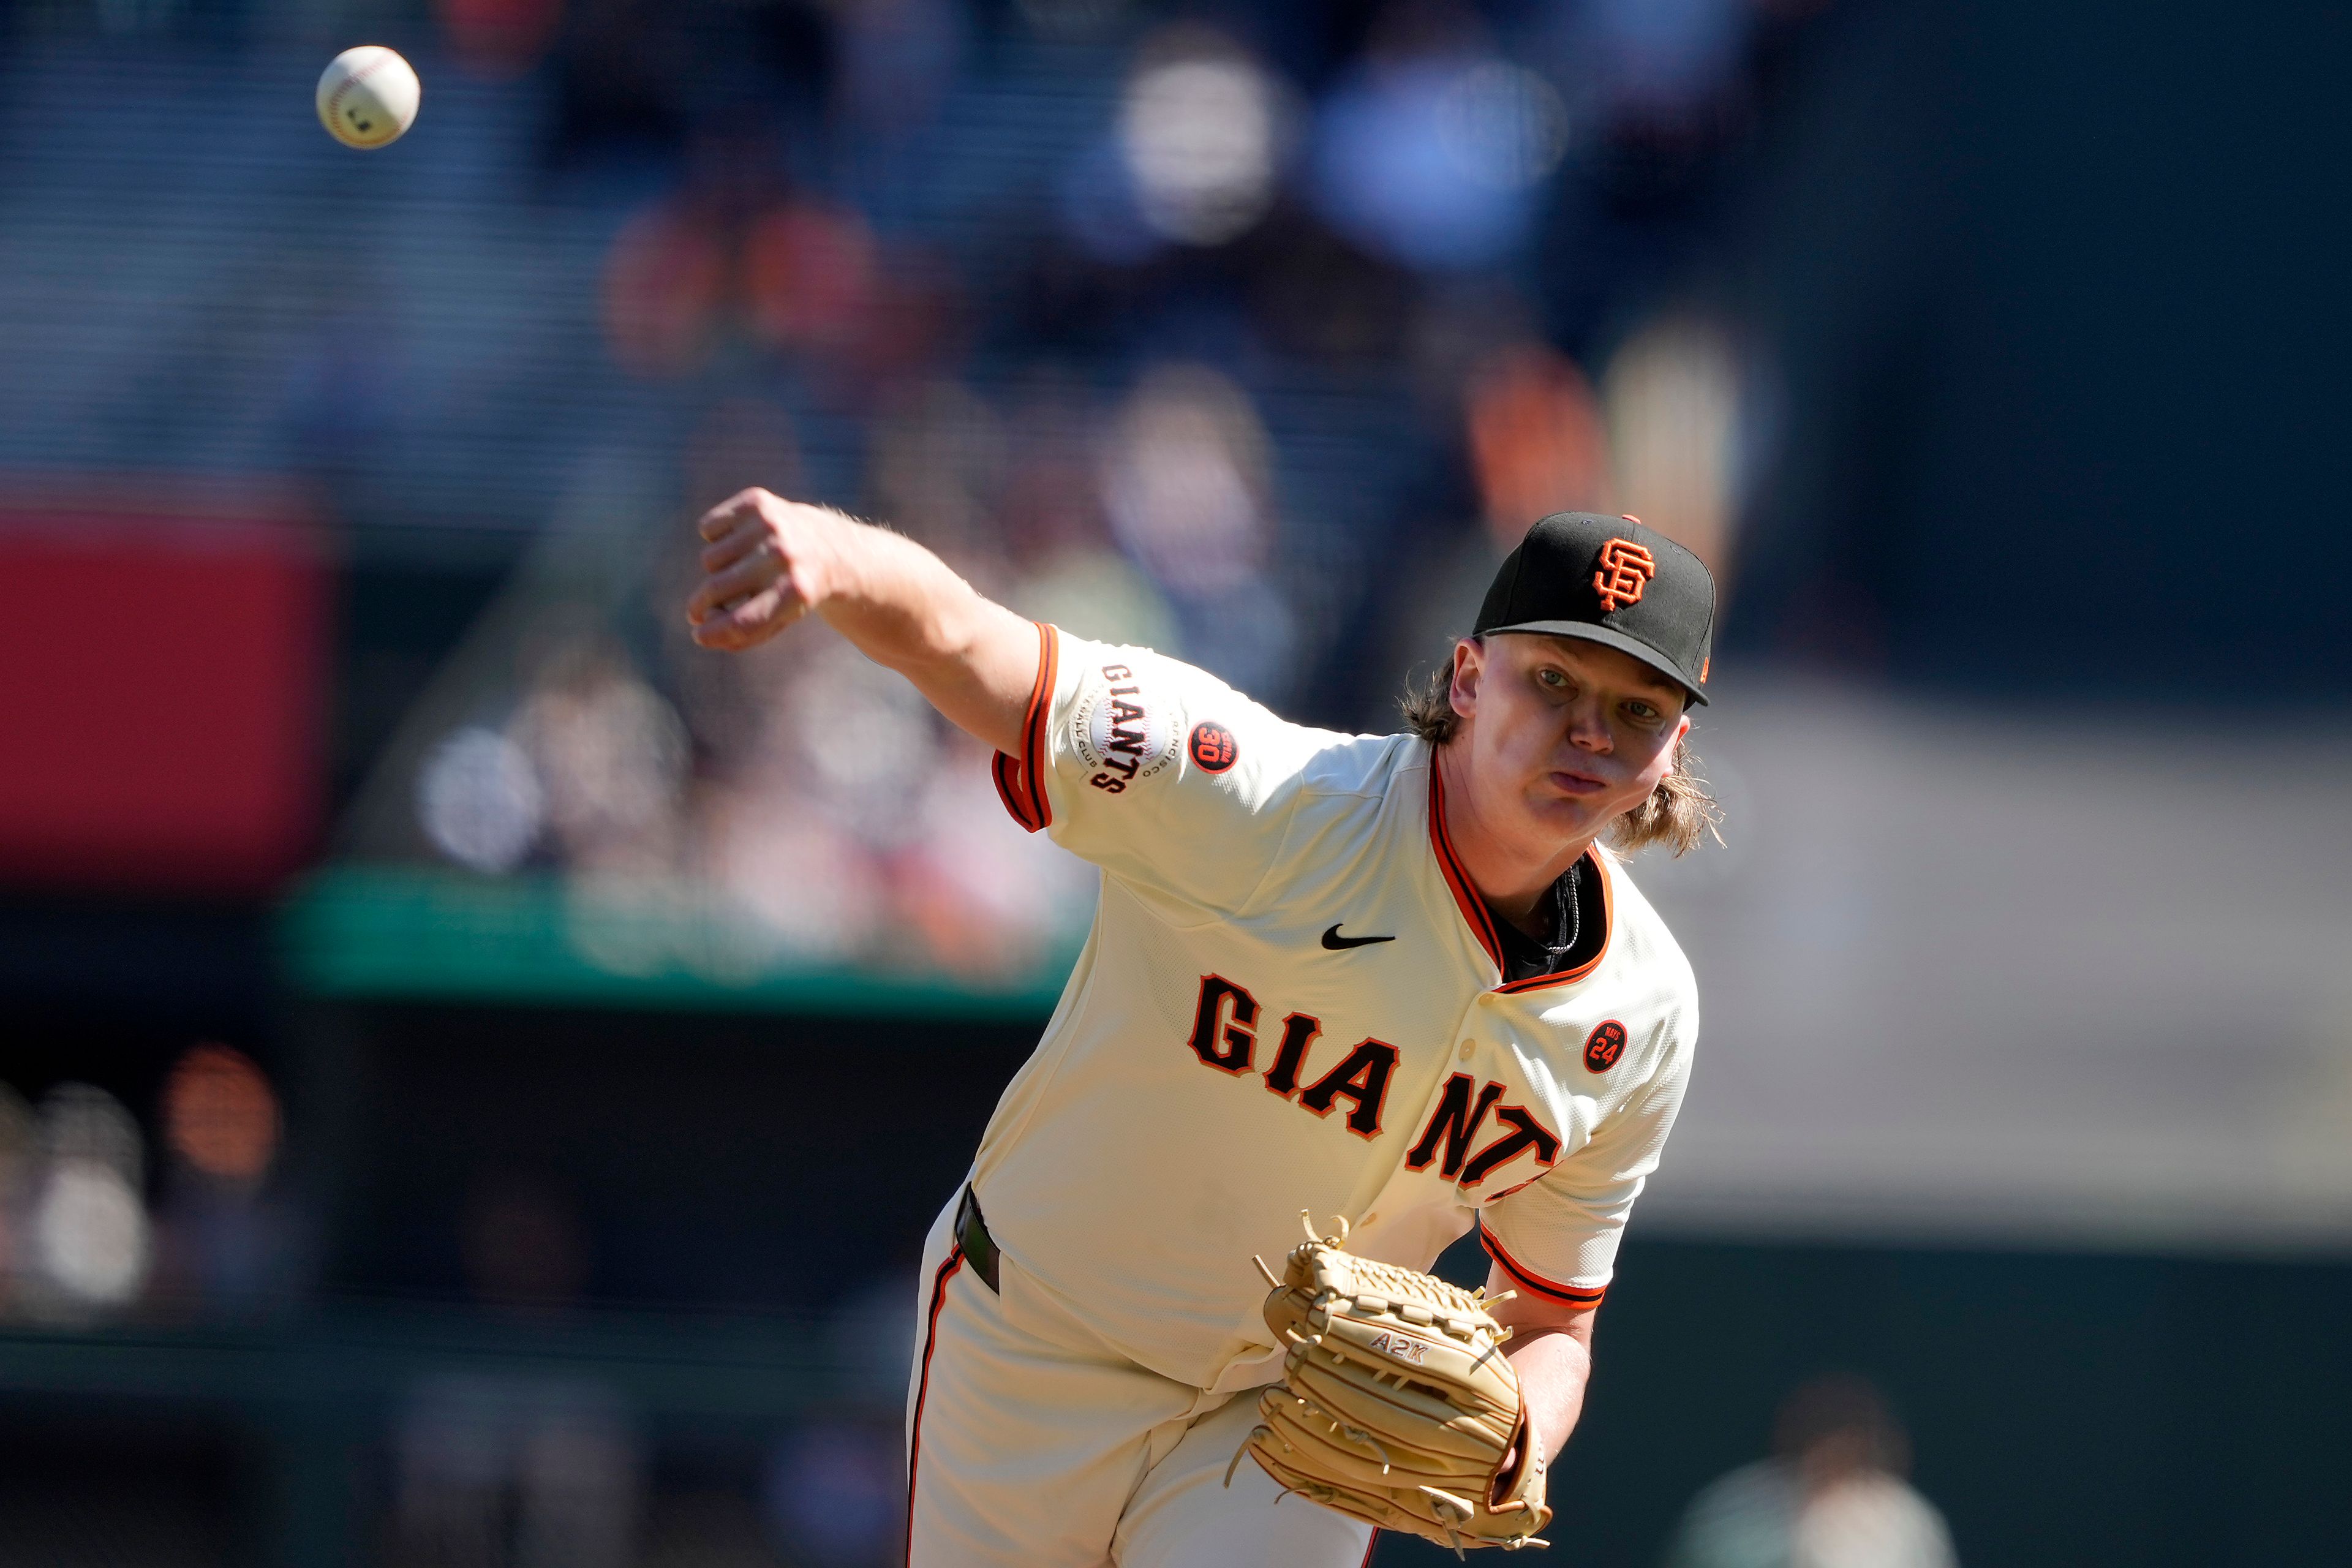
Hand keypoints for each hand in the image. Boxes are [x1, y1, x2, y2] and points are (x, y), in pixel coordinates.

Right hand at [686, 488, 837, 651]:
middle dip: (700, 605)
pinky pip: (708, 528)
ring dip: (719, 569)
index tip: (699, 636)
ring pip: (709, 559)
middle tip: (698, 611)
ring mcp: (769, 525)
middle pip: (717, 589)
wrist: (827, 546)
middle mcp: (783, 555)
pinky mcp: (756, 502)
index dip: (713, 633)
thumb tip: (702, 632)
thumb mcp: (779, 620)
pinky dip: (718, 537)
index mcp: (796, 592)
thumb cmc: (794, 591)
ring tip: (746, 566)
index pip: (743, 620)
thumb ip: (741, 635)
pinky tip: (745, 539)